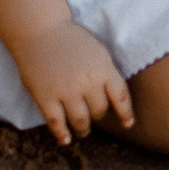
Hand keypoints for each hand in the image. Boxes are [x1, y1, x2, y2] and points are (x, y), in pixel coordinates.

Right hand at [8, 19, 132, 144]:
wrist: (40, 29)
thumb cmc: (71, 40)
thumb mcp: (98, 51)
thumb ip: (107, 72)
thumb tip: (115, 97)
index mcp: (103, 69)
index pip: (121, 97)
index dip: (126, 113)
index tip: (128, 124)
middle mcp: (86, 82)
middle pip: (99, 111)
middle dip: (98, 115)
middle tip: (94, 116)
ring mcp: (65, 91)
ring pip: (80, 121)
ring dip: (83, 129)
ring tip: (83, 130)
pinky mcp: (45, 97)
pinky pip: (56, 123)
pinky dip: (62, 134)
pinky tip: (66, 140)